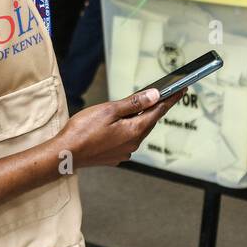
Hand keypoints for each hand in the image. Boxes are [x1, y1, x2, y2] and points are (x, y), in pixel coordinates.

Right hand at [55, 87, 185, 167]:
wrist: (65, 154)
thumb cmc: (83, 131)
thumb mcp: (109, 110)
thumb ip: (134, 103)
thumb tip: (155, 96)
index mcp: (135, 130)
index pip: (158, 111)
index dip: (170, 99)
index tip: (181, 90)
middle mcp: (133, 143)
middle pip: (148, 121)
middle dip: (154, 108)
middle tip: (161, 94)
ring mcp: (124, 152)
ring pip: (137, 131)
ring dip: (138, 119)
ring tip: (136, 107)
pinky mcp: (115, 156)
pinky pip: (126, 139)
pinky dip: (127, 129)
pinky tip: (118, 124)